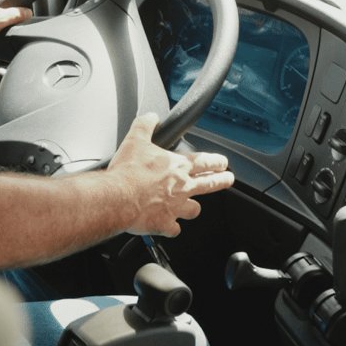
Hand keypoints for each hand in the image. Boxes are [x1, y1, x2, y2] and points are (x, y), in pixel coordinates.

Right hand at [107, 111, 233, 236]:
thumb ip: (146, 125)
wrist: (117, 198)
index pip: (206, 162)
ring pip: (194, 210)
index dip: (217, 161)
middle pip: (210, 184)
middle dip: (222, 181)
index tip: (223, 162)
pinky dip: (171, 227)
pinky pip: (174, 229)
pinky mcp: (165, 224)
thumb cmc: (128, 172)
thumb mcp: (135, 139)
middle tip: (227, 179)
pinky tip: (167, 225)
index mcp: (178, 166)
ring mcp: (175, 208)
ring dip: (193, 207)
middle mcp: (182, 187)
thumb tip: (151, 117)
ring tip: (192, 206)